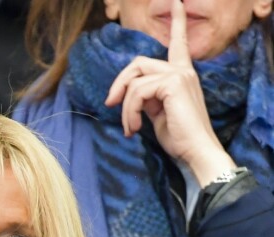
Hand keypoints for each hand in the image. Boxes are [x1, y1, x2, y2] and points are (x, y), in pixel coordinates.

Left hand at [105, 0, 235, 186]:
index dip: (176, 23)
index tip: (175, 2)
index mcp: (181, 75)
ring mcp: (179, 75)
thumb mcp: (159, 114)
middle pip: (138, 63)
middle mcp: (182, 70)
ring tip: (130, 128)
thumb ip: (149, 98)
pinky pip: (137, 93)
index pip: (178, 44)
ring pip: (134, 82)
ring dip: (125, 108)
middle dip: (119, 84)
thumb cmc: (179, 138)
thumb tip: (130, 97)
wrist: (196, 152)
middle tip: (110, 103)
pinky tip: (134, 129)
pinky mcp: (173, 84)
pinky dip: (130, 112)